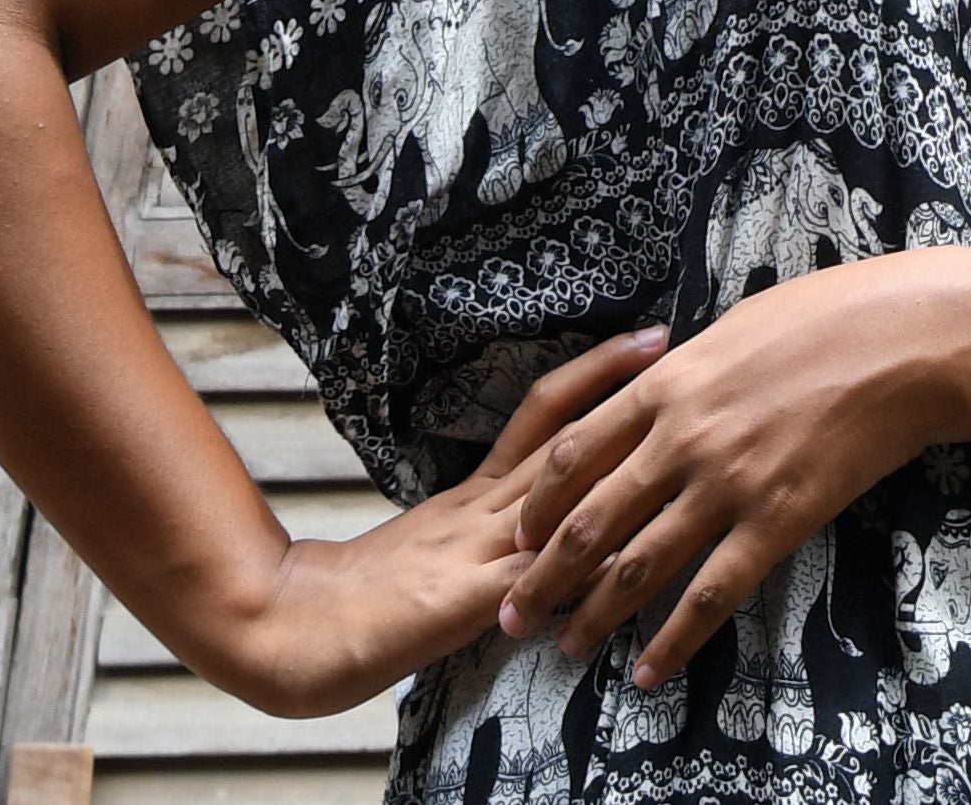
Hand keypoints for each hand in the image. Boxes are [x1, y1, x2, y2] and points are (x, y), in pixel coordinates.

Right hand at [195, 326, 666, 715]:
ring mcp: (474, 550)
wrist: (296, 629)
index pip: (544, 414)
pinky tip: (630, 555)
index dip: (595, 374)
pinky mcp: (464, 599)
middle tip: (674, 348)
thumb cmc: (366, 599)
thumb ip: (488, 528)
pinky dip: (583, 567)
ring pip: (556, 491)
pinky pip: (536, 575)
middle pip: (563, 436)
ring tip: (670, 429)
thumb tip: (550, 511)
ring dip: (614, 458)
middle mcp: (482, 510)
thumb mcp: (436, 547)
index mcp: (475, 493)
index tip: (646, 341)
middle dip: (620, 391)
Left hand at [499, 250, 970, 687]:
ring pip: (637, 566)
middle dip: (542, 577)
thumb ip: (682, 371)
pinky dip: (673, 639)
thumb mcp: (731, 329)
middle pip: (587, 521)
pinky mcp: (775, 521)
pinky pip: (710, 593)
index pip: (571, 455)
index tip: (517, 538)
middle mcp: (680, 439)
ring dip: (593, 615)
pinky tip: (650, 669)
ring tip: (568, 648)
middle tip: (514, 615)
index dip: (537, 506)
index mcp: (664, 386)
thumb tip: (654, 391)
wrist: (902, 342)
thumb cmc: (825, 318)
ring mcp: (725, 484)